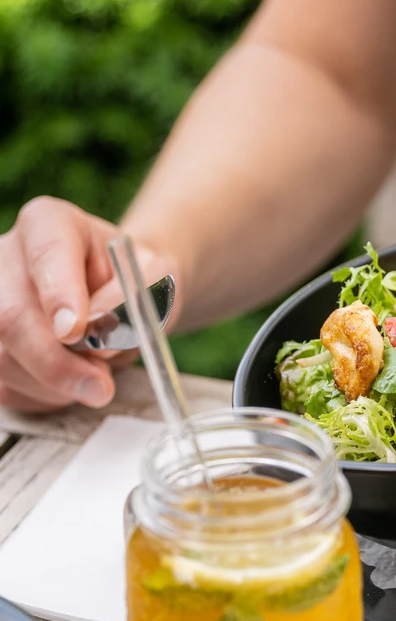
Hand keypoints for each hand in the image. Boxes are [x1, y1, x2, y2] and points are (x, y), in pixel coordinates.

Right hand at [0, 197, 173, 412]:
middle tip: (101, 388)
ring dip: (55, 385)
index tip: (77, 332)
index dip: (59, 296)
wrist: (123, 294)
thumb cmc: (137, 281)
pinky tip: (70, 384)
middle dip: (56, 363)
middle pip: (9, 316)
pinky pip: (3, 385)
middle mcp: (6, 257)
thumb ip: (132, 296)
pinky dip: (43, 397)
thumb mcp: (155, 278)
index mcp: (50, 223)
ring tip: (96, 378)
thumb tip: (97, 330)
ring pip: (2, 357)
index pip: (47, 255)